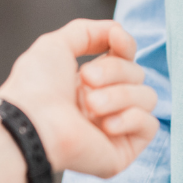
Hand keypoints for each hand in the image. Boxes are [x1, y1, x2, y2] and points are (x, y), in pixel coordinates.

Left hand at [0, 18, 157, 177]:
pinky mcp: (123, 151)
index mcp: (89, 83)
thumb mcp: (57, 44)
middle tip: (87, 80)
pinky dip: (131, 119)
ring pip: (147, 97)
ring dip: (120, 96)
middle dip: (115, 71)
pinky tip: (105, 125)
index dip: (126, 46)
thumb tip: (116, 31)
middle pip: (138, 74)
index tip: (116, 40)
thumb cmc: (36, 87)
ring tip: (91, 106)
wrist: (32, 124)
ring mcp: (115, 129)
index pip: (126, 58)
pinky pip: (150, 125)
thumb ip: (88, 31)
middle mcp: (104, 105)